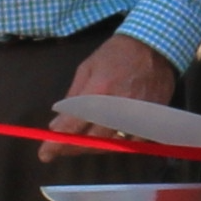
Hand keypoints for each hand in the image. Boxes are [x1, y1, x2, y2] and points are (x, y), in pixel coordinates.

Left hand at [45, 32, 181, 161]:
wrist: (154, 47)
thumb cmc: (116, 55)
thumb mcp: (87, 69)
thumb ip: (72, 98)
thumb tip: (57, 124)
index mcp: (100, 91)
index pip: (74, 124)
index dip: (58, 142)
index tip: (46, 154)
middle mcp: (119, 108)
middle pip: (93, 141)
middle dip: (74, 148)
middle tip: (62, 148)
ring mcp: (138, 116)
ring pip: (112, 146)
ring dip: (94, 148)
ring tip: (82, 142)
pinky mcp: (152, 121)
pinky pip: (132, 143)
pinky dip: (117, 144)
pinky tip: (107, 137)